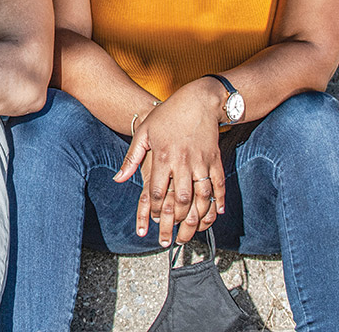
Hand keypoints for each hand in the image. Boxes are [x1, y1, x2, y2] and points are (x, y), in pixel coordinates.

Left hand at [114, 79, 225, 245]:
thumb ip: (131, 158)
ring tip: (192, 234)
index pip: (157, 191)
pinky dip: (219, 201)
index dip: (155, 211)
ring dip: (198, 218)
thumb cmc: (168, 114)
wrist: (199, 99)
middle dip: (176, 223)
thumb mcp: (144, 132)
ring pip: (201, 196)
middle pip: (180, 199)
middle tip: (173, 240)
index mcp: (162, 156)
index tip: (153, 223)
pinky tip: (216, 214)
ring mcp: (201, 161)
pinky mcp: (215, 159)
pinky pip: (219, 185)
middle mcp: (182, 162)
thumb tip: (119, 179)